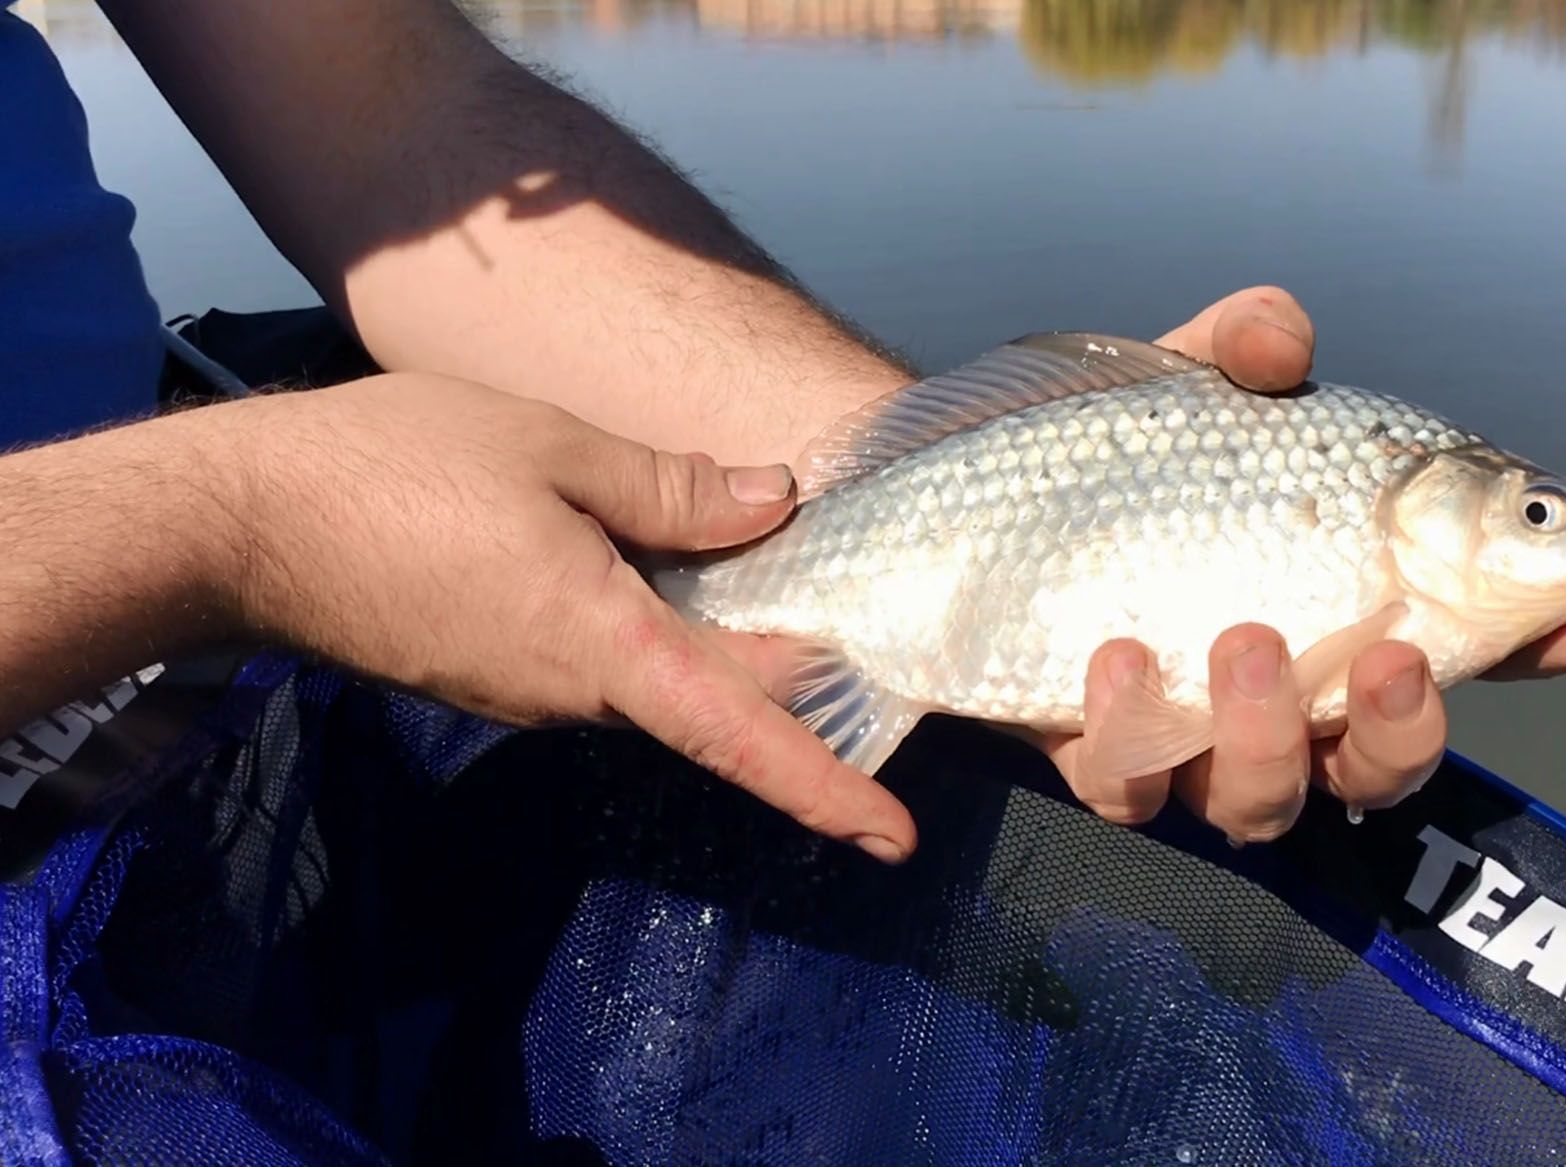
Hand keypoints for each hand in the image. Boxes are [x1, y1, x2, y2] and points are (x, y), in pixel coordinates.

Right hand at [224, 373, 915, 862]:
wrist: (242, 524)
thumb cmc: (394, 468)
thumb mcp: (550, 445)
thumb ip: (669, 486)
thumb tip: (774, 501)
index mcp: (604, 646)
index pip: (740, 734)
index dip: (826, 787)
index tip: (895, 836)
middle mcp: (573, 694)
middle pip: (712, 697)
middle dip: (791, 671)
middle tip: (859, 607)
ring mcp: (526, 695)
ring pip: (654, 677)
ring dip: (717, 637)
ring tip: (767, 559)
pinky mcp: (490, 675)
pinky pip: (598, 661)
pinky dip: (650, 625)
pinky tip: (655, 558)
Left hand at [1040, 287, 1565, 841]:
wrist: (954, 494)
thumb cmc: (1105, 442)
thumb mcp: (1178, 378)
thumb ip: (1244, 345)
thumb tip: (1284, 339)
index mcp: (1345, 596)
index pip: (1481, 636)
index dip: (1560, 634)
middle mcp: (1286, 689)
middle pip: (1386, 766)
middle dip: (1407, 731)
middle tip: (1392, 657)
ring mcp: (1191, 735)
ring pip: (1264, 800)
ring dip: (1269, 738)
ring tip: (1239, 645)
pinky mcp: (1098, 751)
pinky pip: (1128, 786)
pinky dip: (1129, 732)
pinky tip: (1108, 653)